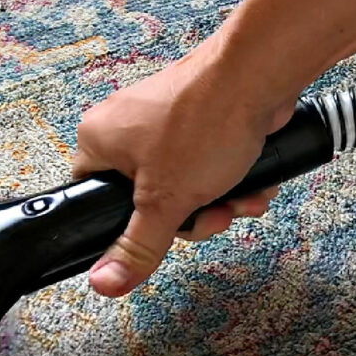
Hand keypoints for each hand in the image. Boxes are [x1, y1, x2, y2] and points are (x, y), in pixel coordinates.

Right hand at [72, 30, 294, 296]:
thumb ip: (138, 247)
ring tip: (241, 199)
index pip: (94, 199)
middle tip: (212, 216)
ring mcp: (163, 123)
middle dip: (190, 218)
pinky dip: (229, 181)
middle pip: (147, 201)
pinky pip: (204, 166)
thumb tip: (105, 284)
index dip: (126, 225)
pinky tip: (252, 185)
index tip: (157, 231)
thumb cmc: (205, 119)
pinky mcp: (196, 121)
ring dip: (216, 203)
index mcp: (99, 141)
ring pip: (182, 187)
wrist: (261, 72)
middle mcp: (125, 128)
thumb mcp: (166, 201)